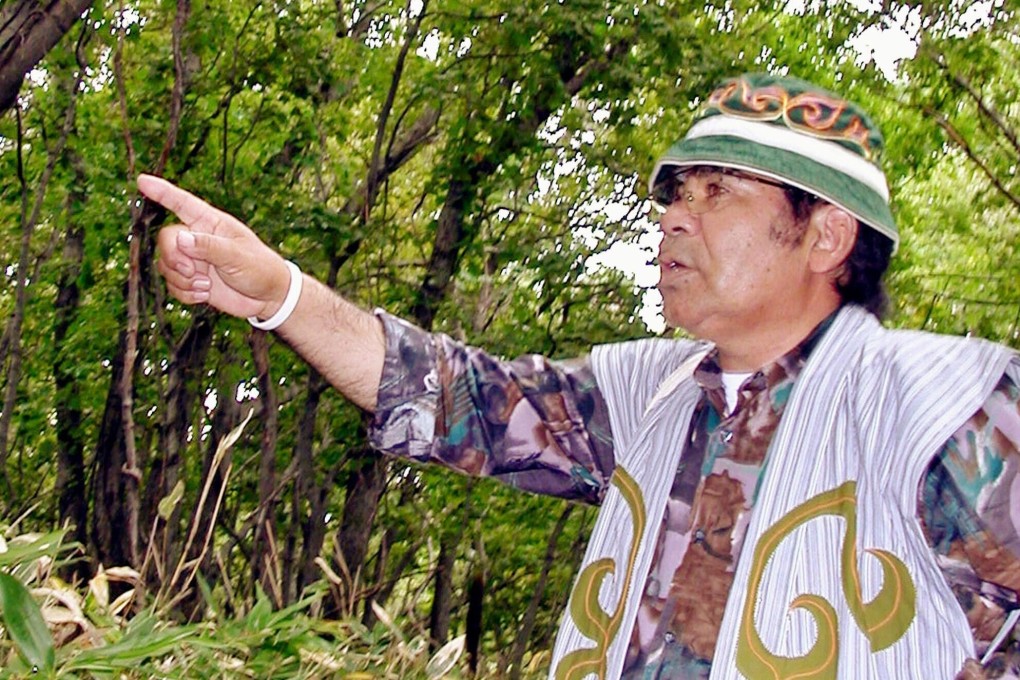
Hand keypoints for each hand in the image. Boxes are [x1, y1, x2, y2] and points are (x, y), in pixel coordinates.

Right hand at [138, 174, 290, 320]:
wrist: (268, 297)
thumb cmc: (260, 268)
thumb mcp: (238, 256)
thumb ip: (209, 247)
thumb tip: (181, 239)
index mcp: (211, 223)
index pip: (182, 203)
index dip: (162, 192)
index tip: (142, 181)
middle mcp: (198, 239)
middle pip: (166, 240)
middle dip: (174, 258)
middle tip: (192, 272)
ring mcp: (194, 260)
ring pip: (166, 265)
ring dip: (182, 280)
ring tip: (206, 286)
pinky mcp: (193, 281)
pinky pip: (173, 285)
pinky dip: (185, 294)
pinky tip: (205, 295)